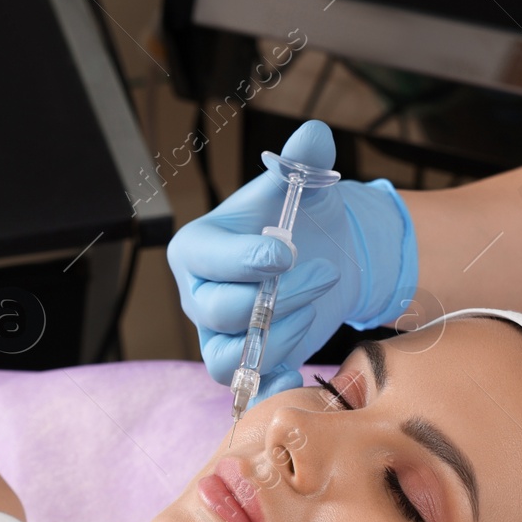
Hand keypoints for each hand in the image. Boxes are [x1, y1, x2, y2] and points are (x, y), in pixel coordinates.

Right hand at [166, 119, 417, 399]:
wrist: (325, 259)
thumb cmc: (302, 222)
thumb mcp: (304, 188)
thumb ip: (304, 161)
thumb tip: (313, 135)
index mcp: (197, 248)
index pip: (205, 260)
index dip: (244, 259)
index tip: (286, 251)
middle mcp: (197, 294)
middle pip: (219, 311)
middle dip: (277, 297)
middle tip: (322, 275)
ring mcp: (216, 334)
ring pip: (230, 354)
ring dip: (281, 335)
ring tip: (315, 309)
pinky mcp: (242, 362)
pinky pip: (245, 386)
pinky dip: (271, 384)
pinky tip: (300, 369)